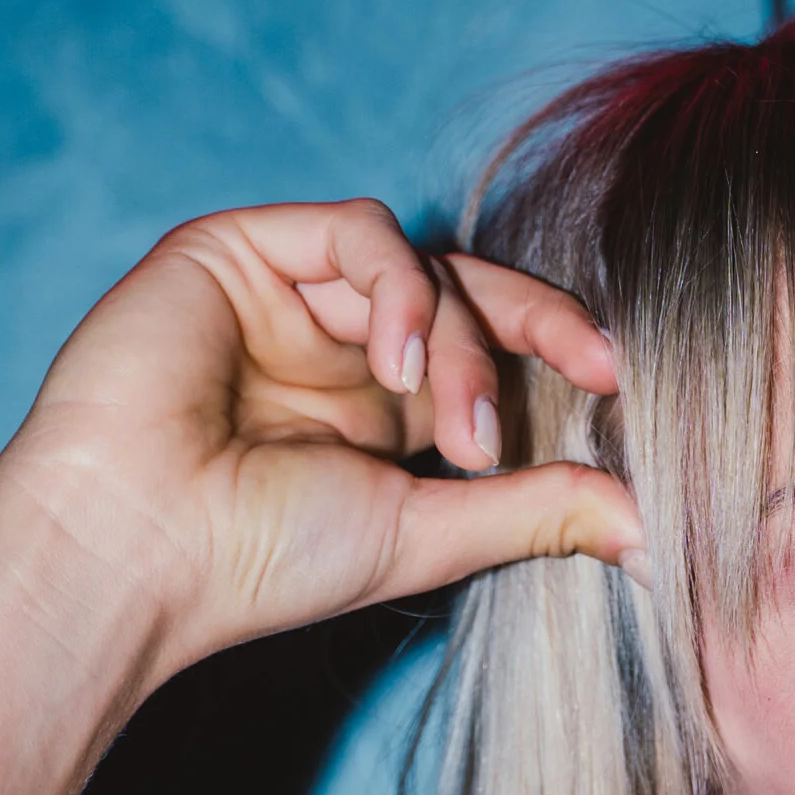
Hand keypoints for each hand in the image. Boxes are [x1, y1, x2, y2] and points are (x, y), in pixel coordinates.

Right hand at [0, 198, 640, 678]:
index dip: (559, 352)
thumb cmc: (264, 562)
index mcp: (378, 410)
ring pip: (423, 266)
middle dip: (541, 330)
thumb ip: (537, 511)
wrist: (139, 552)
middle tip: (599, 372)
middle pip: (469, 294)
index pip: (489, 350)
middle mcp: (335, 345)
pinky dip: (401, 291)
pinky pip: (358, 232)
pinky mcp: (237, 249)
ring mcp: (286, 294)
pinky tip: (395, 370)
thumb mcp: (431, 532)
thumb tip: (654, 523)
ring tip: (462, 435)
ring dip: (463, 342)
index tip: (625, 383)